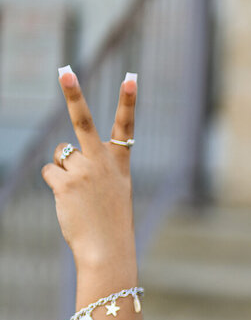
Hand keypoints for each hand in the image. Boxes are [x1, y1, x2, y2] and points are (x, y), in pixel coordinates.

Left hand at [41, 69, 138, 268]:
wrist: (108, 248)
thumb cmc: (111, 221)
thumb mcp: (113, 190)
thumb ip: (93, 168)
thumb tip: (60, 156)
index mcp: (120, 163)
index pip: (127, 127)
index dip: (129, 101)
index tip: (131, 78)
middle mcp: (102, 162)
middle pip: (83, 121)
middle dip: (73, 94)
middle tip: (65, 70)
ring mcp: (84, 171)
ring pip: (60, 155)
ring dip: (63, 170)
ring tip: (79, 194)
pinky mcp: (65, 183)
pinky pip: (50, 172)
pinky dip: (55, 185)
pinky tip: (70, 200)